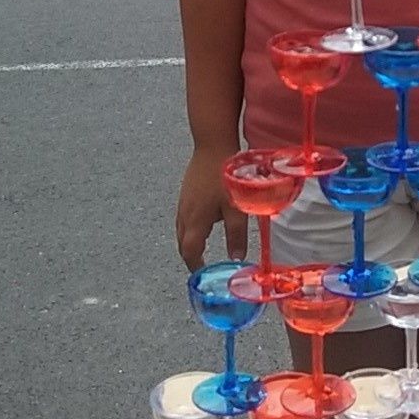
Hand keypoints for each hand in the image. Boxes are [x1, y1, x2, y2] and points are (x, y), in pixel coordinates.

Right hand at [176, 144, 246, 269]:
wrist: (213, 143)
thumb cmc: (225, 176)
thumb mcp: (236, 208)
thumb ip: (236, 235)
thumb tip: (236, 258)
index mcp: (195, 221)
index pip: (189, 252)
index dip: (195, 266)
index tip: (203, 275)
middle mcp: (184, 213)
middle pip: (182, 243)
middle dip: (191, 256)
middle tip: (203, 265)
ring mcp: (183, 201)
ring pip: (182, 229)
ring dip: (190, 241)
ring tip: (203, 247)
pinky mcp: (186, 191)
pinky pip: (184, 216)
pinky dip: (191, 227)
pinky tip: (205, 221)